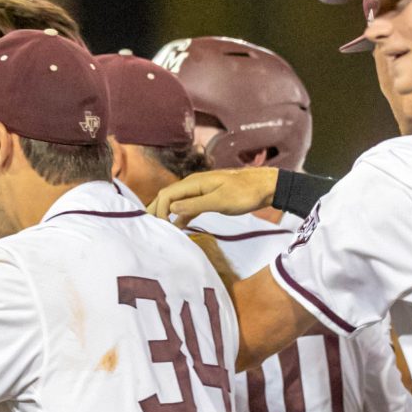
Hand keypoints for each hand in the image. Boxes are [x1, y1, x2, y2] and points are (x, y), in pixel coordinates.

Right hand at [148, 166, 276, 226]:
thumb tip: (172, 209)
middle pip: (167, 196)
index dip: (159, 210)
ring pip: (176, 202)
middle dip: (157, 210)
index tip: (159, 228)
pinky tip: (177, 227)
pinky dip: (180, 216)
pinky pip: (187, 206)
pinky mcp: (207, 198)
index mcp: (194, 183)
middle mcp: (193, 185)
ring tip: (158, 229)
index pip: (167, 195)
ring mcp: (199, 191)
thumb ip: (195, 205)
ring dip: (166, 213)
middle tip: (148, 228)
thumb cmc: (244, 194)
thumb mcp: (220, 201)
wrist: (264, 187)